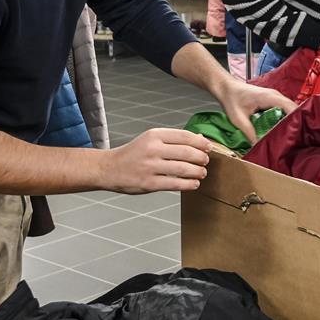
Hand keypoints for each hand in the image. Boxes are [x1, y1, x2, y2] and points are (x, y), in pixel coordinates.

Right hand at [98, 128, 213, 193]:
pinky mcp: (149, 183)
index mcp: (154, 135)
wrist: (110, 168)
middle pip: (186, 152)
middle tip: (206, 161)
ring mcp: (150, 166)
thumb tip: (200, 140)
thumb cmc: (133, 154)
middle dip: (201, 157)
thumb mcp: (150, 139)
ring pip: (183, 169)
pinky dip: (188, 184)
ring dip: (197, 172)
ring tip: (202, 173)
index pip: (184, 136)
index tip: (209, 147)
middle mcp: (152, 149)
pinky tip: (194, 184)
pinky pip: (175, 184)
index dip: (201, 143)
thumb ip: (173, 140)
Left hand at [214, 78, 295, 144]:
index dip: (295, 121)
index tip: (295, 135)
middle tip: (293, 139)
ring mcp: (275, 97)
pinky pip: (284, 109)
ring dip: (291, 121)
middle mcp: (275, 95)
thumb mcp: (238, 119)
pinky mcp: (273, 100)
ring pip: (290, 109)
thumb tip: (258, 147)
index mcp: (269, 97)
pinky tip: (282, 130)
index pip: (290, 108)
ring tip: (290, 136)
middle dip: (295, 123)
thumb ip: (249, 133)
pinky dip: (285, 119)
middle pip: (293, 109)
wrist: (227, 88)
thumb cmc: (232, 100)